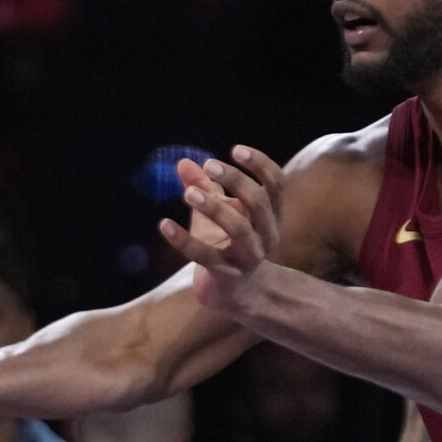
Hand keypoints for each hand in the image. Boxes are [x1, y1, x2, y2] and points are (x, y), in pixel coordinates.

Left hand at [158, 147, 284, 313]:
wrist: (233, 291)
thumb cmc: (227, 242)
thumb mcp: (217, 211)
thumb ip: (204, 186)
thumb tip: (183, 162)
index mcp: (271, 215)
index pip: (277, 184)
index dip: (261, 165)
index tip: (236, 150)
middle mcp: (267, 235)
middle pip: (260, 203)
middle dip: (236, 180)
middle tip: (210, 165)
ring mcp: (249, 257)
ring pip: (239, 229)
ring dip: (214, 208)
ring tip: (189, 194)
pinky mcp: (227, 275)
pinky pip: (206, 257)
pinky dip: (184, 240)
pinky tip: (164, 225)